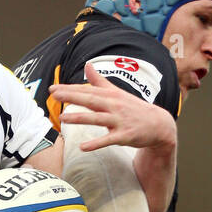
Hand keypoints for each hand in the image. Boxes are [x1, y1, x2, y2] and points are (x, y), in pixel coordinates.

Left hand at [52, 64, 176, 153]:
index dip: (70, 89)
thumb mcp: (117, 93)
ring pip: (97, 118)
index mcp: (111, 95)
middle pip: (91, 100)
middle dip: (72, 97)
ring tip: (62, 119)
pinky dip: (96, 143)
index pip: (87, 91)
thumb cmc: (134, 108)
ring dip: (80, 118)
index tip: (53, 89)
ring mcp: (120, 121)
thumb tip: (87, 65)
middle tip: (54, 95)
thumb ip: (100, 81)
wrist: (158, 125)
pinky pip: (108, 140)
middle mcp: (114, 106)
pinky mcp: (125, 136)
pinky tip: (83, 147)